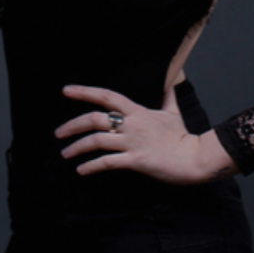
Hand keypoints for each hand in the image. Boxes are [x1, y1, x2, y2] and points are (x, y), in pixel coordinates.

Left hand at [55, 84, 238, 184]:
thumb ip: (167, 97)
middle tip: (58, 133)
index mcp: (138, 111)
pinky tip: (82, 170)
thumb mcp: (173, 113)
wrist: (195, 159)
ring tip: (65, 154)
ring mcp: (133, 143)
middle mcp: (132, 125)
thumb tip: (171, 82)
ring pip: (97, 141)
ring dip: (77, 147)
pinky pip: (107, 162)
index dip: (85, 92)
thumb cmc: (183, 137)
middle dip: (72, 125)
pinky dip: (91, 166)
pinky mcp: (136, 161)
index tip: (66, 91)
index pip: (107, 96)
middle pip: (95, 119)